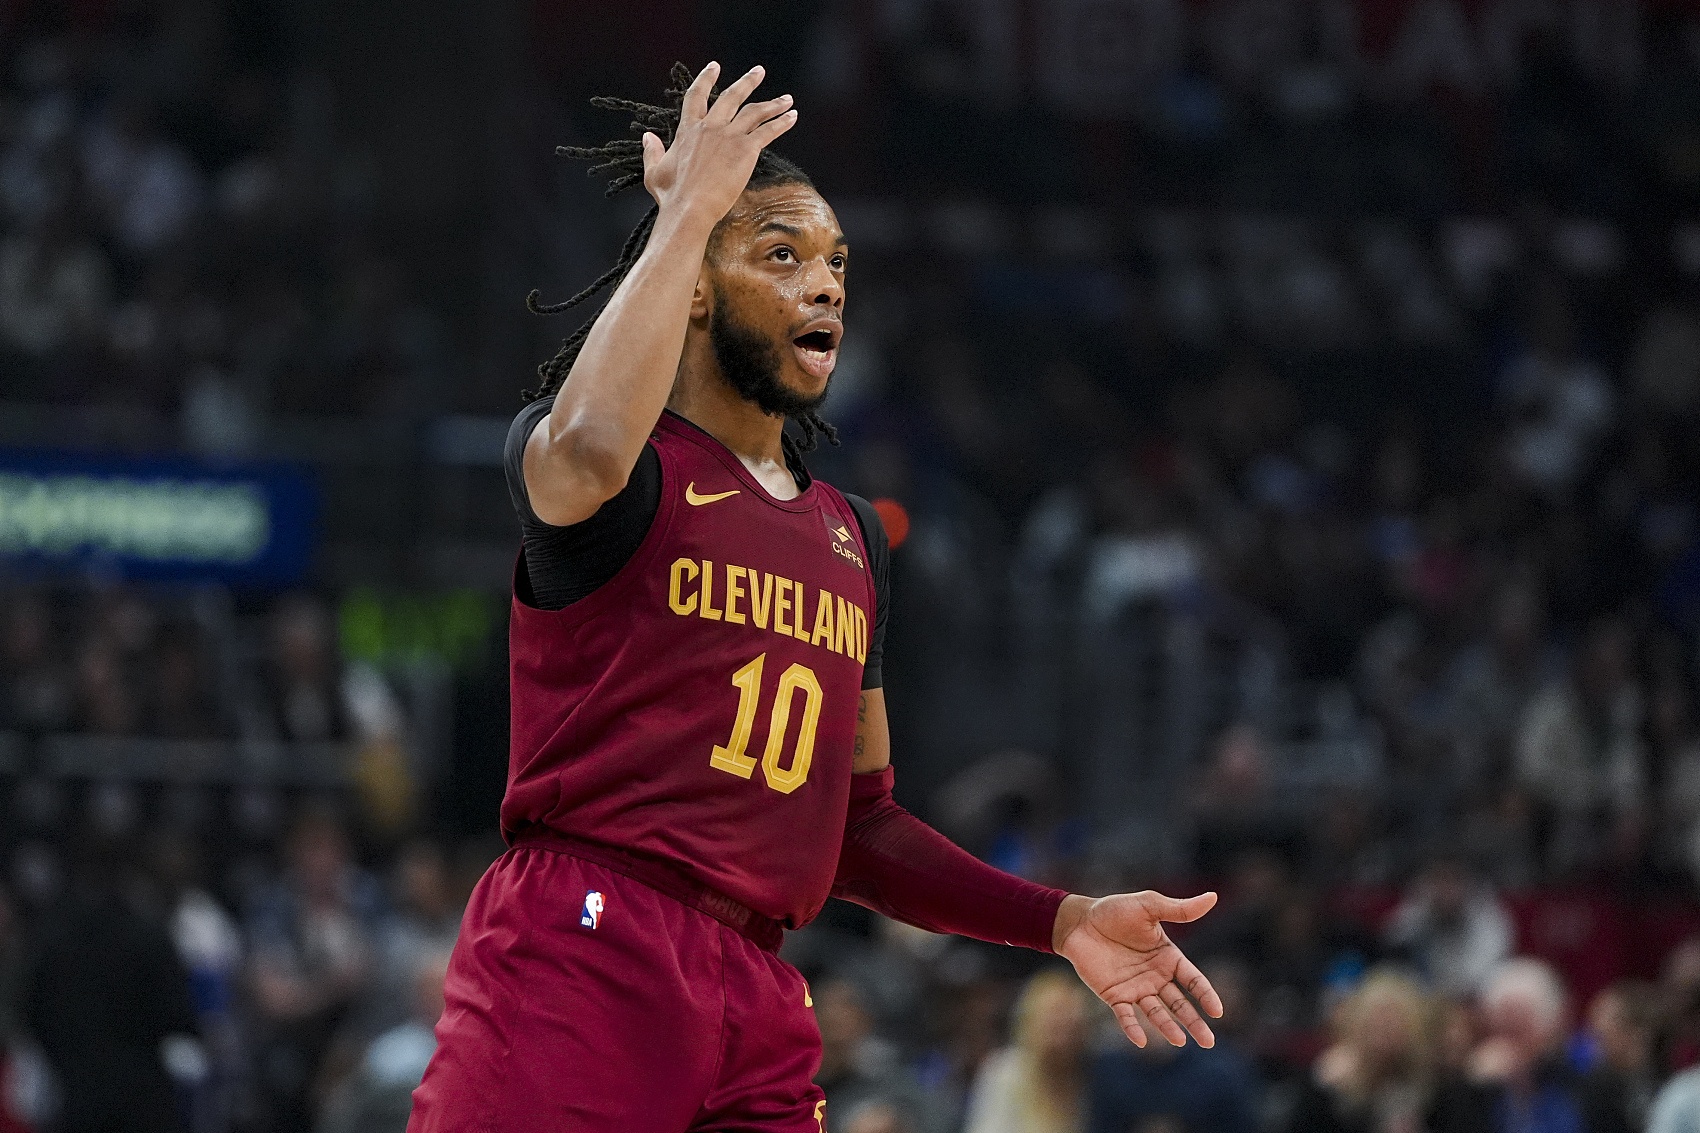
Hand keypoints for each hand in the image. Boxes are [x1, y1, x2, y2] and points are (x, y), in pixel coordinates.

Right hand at [641, 62, 797, 230]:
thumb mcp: (654, 172)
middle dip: (747, 82)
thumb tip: (647, 136)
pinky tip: (792, 116)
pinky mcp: (745, 149)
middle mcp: (709, 127)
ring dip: (773, 104)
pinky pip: (768, 131)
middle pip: (731, 97)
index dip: (706, 79)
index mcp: (688, 130)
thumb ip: (652, 152)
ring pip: (754, 112)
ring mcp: (728, 137)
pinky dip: (782, 122)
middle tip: (759, 71)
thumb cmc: (671, 196)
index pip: (697, 97)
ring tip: (787, 98)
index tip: (714, 66)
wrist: (690, 208)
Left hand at [1053, 890, 1223, 1048]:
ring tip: (1180, 1042)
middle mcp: (1156, 977)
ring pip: (1156, 1013)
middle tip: (1208, 1042)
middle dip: (1194, 1022)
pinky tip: (1141, 1041)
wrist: (1079, 921)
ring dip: (1168, 1028)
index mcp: (1168, 957)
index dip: (1205, 995)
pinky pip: (1125, 1015)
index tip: (1217, 1012)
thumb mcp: (1148, 906)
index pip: (1193, 980)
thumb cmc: (1115, 911)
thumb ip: (1179, 909)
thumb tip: (1213, 896)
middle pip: (1179, 1003)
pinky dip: (1132, 1028)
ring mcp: (1136, 988)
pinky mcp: (1114, 995)